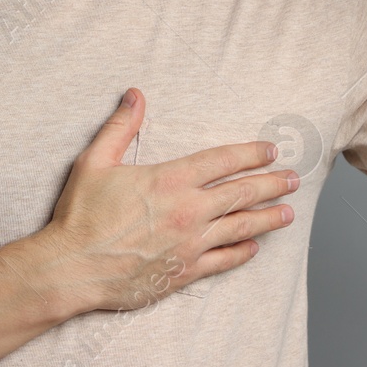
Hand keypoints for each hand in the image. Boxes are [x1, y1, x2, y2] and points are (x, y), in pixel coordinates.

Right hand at [40, 87, 298, 313]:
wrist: (73, 268)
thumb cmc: (81, 215)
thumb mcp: (94, 161)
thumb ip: (120, 127)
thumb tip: (135, 94)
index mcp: (169, 180)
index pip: (222, 161)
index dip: (250, 153)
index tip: (269, 150)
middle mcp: (188, 210)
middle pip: (241, 193)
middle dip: (272, 184)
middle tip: (293, 179)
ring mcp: (190, 243)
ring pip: (241, 227)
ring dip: (268, 218)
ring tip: (288, 212)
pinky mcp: (185, 271)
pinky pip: (224, 261)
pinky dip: (243, 252)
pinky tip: (254, 247)